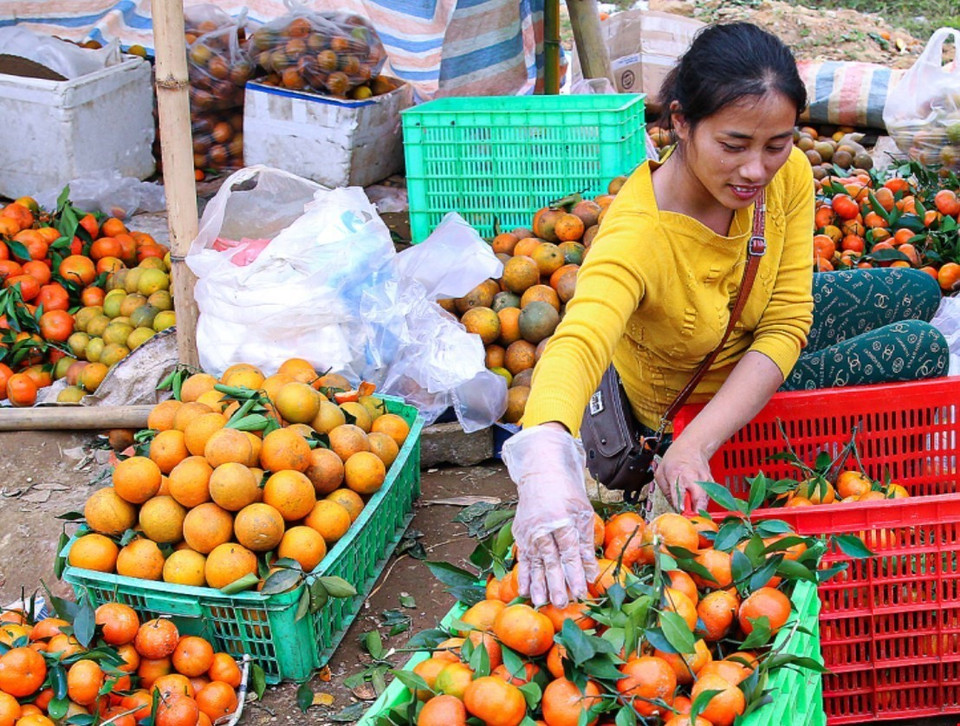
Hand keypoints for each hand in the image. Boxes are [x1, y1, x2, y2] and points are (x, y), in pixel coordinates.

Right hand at [501, 425, 598, 607]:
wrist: (541, 474)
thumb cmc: (567, 494)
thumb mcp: (583, 514)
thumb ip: (586, 544)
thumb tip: (591, 572)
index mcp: (563, 521)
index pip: (570, 552)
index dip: (575, 573)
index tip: (580, 592)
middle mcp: (543, 527)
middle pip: (551, 560)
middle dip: (556, 584)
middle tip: (561, 604)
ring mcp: (528, 531)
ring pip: (534, 561)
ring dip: (537, 584)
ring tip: (541, 602)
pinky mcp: (519, 533)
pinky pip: (522, 557)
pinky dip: (523, 574)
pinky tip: (524, 590)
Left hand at [652, 434, 711, 512]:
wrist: (692, 447)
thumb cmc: (675, 459)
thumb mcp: (661, 474)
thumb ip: (667, 492)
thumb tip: (675, 509)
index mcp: (677, 474)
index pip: (680, 492)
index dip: (680, 505)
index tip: (681, 512)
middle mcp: (693, 477)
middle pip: (699, 499)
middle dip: (694, 512)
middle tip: (689, 520)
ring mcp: (705, 481)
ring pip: (706, 501)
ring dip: (699, 510)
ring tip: (692, 515)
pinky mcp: (711, 484)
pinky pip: (708, 499)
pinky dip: (703, 505)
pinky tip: (697, 506)